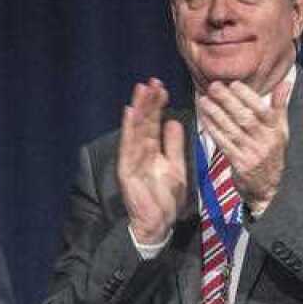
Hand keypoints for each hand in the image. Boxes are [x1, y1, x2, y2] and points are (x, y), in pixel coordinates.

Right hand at [117, 78, 186, 243]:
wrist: (158, 223)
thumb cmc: (166, 198)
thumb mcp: (176, 167)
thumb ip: (173, 145)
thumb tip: (173, 121)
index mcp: (151, 151)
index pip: (154, 123)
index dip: (157, 106)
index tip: (162, 87)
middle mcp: (139, 151)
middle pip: (144, 122)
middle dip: (147, 101)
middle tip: (151, 81)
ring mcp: (131, 159)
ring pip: (136, 129)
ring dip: (138, 109)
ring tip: (141, 89)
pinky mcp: (126, 169)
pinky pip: (128, 145)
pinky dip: (128, 129)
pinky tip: (130, 112)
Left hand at [196, 80, 289, 212]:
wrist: (269, 188)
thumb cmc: (271, 153)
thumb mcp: (281, 131)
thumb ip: (280, 107)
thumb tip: (285, 83)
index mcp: (277, 131)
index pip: (264, 111)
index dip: (249, 96)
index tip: (233, 84)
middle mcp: (266, 142)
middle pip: (246, 118)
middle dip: (228, 101)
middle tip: (214, 87)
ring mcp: (252, 154)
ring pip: (232, 130)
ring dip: (216, 114)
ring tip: (204, 100)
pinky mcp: (239, 164)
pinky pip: (224, 144)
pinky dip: (213, 130)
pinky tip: (204, 119)